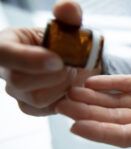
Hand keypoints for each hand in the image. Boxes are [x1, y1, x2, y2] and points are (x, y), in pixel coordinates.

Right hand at [0, 0, 99, 115]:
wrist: (75, 65)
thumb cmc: (66, 44)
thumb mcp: (69, 27)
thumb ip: (69, 16)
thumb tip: (66, 7)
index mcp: (9, 44)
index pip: (2, 53)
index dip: (28, 59)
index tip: (57, 60)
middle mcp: (7, 70)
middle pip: (18, 80)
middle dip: (53, 75)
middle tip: (72, 66)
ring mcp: (17, 92)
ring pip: (35, 98)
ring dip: (61, 87)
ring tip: (71, 75)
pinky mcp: (30, 107)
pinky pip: (45, 109)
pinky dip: (63, 99)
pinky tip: (69, 87)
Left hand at [56, 57, 130, 148]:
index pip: (125, 136)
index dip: (101, 132)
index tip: (76, 126)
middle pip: (114, 118)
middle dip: (88, 113)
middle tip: (62, 106)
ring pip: (116, 101)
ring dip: (93, 98)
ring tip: (70, 93)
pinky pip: (127, 84)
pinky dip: (110, 83)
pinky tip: (92, 81)